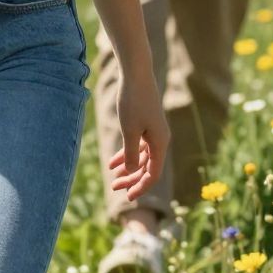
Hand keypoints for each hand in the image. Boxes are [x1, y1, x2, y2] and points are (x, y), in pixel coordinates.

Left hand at [107, 69, 169, 202]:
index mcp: (160, 143)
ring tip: (112, 178)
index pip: (152, 173)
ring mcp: (153, 132)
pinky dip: (126, 154)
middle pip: (147, 167)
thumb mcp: (129, 130)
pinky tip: (112, 162)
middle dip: (131, 179)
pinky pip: (138, 145)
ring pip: (142, 157)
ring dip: (128, 168)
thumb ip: (131, 154)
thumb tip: (133, 172)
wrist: (137, 75)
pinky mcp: (146, 124)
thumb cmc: (133, 102)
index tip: (127, 197)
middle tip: (114, 188)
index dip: (141, 187)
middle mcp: (160, 140)